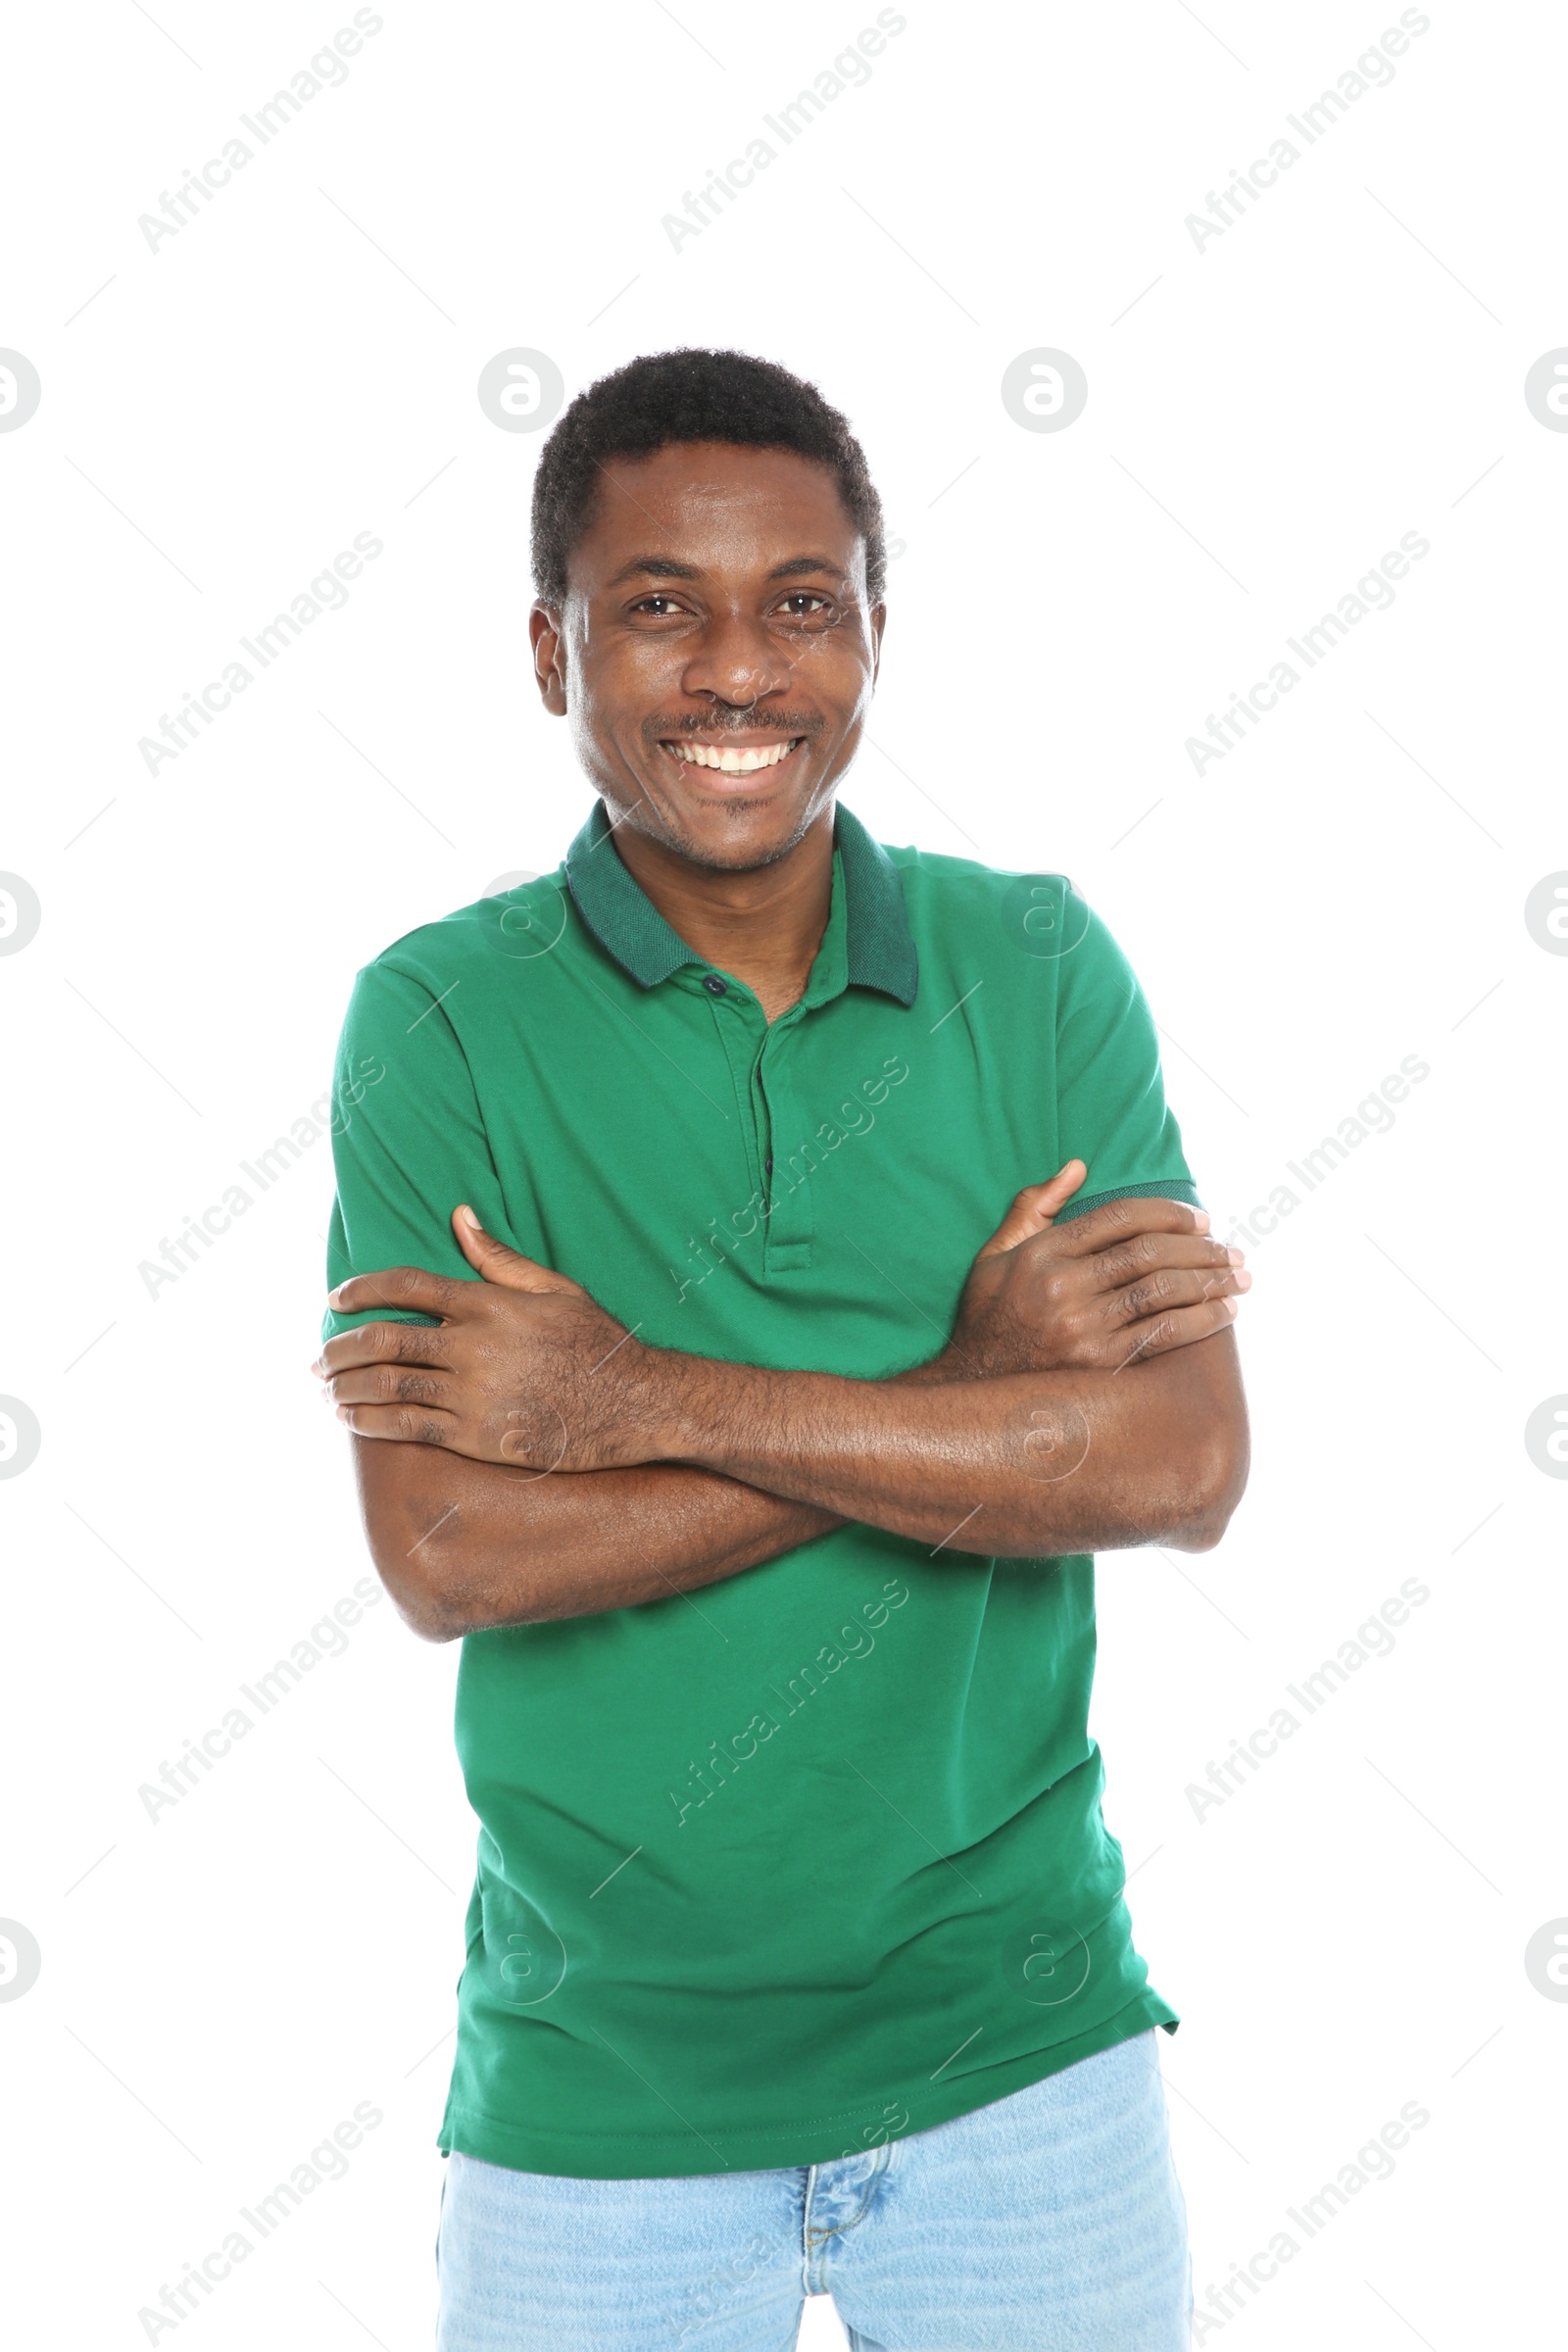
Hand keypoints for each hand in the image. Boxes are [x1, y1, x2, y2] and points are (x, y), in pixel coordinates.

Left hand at [313, 1208, 658, 1470]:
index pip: (406, 1286)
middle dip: (339, 1347)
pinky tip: (350, 1418)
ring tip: (326, 1388)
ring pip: (387, 1384)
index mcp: (488, 1304)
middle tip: (318, 1356)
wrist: (635, 1404)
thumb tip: (458, 1215)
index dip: (361, 1290)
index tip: (335, 1299)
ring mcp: (472, 1393)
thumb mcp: (554, 1288)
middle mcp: (473, 1346)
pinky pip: (407, 1426)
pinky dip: (369, 1420)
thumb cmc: (597, 1343)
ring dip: (345, 1385)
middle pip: (383, 1339)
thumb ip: (498, 1257)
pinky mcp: (476, 1436)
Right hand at [923, 1161, 1247, 1379]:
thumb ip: (1034, 1205)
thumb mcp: (996, 1253)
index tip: (1201, 1219)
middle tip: (1233, 1250)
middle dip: (1201, 1248)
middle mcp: (1062, 1286)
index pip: (1120, 1217)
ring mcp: (1082, 1327)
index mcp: (1043, 1253)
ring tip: (1240, 1278)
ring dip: (1211, 1282)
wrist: (972, 1388)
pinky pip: (1162, 1334)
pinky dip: (1201, 1321)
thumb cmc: (988, 1316)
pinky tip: (1225, 1314)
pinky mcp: (1099, 1363)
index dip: (1168, 1213)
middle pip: (1149, 1253)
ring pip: (1162, 1292)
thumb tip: (1078, 1166)